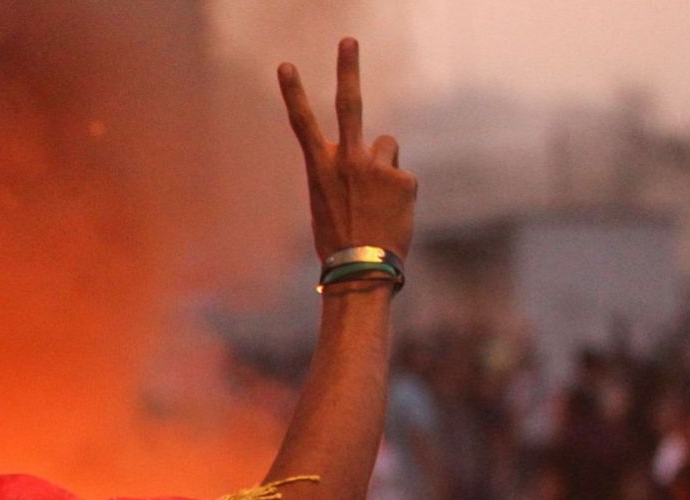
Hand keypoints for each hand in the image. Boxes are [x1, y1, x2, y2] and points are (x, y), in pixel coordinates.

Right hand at [278, 38, 417, 261]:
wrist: (361, 270)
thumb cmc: (339, 241)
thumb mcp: (326, 202)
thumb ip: (341, 172)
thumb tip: (374, 155)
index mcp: (320, 169)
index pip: (301, 123)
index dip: (293, 92)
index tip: (286, 65)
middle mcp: (346, 161)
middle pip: (348, 105)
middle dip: (347, 69)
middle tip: (348, 40)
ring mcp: (376, 167)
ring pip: (387, 147)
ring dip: (386, 167)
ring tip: (378, 201)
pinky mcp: (403, 178)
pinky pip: (403, 174)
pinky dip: (401, 192)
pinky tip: (392, 213)